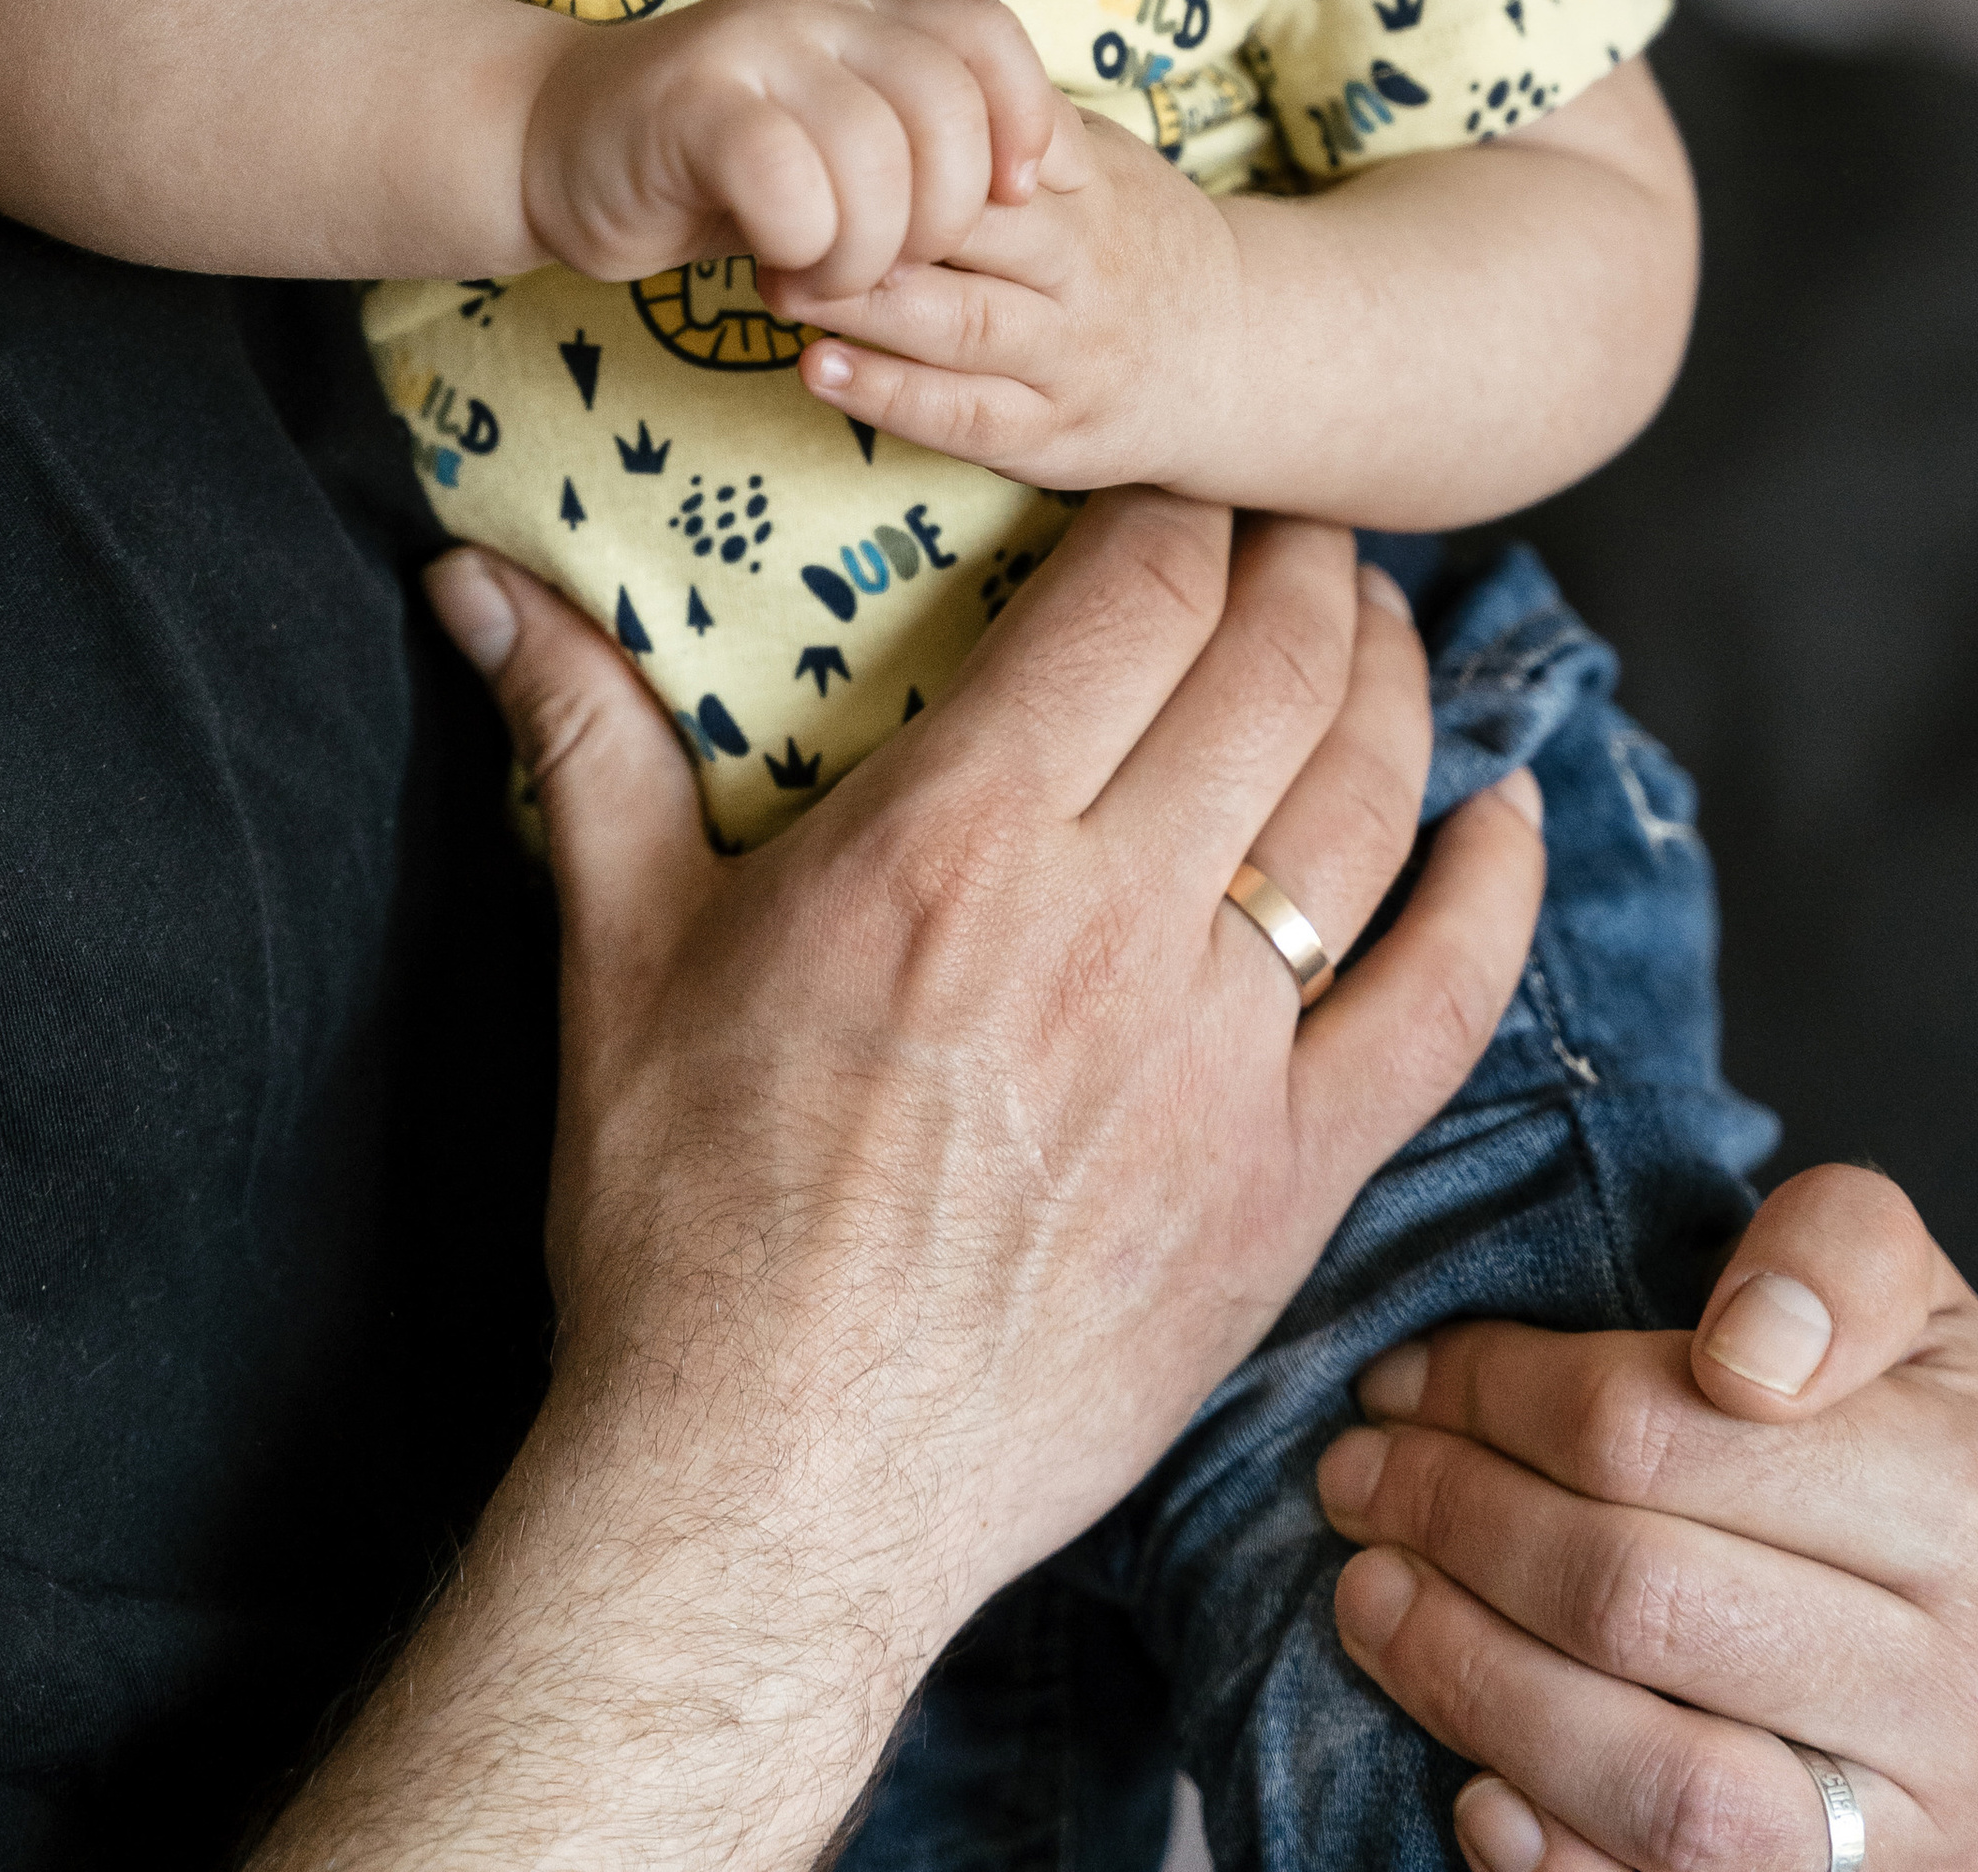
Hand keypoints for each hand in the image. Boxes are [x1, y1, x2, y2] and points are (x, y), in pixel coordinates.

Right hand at [273, 501, 1546, 1871]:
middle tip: (1294, 526)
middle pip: (1275, 668)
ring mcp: (1220, 1057)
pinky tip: (1506, 816)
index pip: (1137, 595)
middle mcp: (1109, 923)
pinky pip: (1444, 1006)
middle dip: (1303, 563)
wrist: (767, 1488)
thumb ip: (581, 737)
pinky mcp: (1286, 1185)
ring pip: (1370, 805)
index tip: (1177, 489)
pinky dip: (1494, 892)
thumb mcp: (616, 953)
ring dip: (1397, 684)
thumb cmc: (680, 1219)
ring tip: (1382, 625)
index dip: (1179, 511)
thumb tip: (471, 585)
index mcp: (954, 841)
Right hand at [520, 0, 1057, 295]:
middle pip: (947, 105)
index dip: (1025, 117)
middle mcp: (813, 15)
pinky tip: (779, 269)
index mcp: (860, 17)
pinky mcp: (689, 108)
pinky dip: (803, 248)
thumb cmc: (710, 167)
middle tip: (897, 263)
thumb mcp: (830, 141)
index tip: (1019, 197)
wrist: (551, 147)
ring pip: (874, 153)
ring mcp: (749, 52)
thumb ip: (915, 144)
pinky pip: (790, 184)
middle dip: (945, 214)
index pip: (985, 33)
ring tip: (828, 277)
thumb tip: (1037, 191)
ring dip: (868, 249)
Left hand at [765, 95, 1236, 487]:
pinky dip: (889, 398)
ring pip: (960, 327)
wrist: (1238, 352)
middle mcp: (1082, 270)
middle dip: (867, 222)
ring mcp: (1069, 357)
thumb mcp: (1101, 159)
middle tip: (777, 209)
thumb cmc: (1133, 237)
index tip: (825, 131)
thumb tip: (905, 57)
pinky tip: (819, 372)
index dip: (906, 141)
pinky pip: (967, 418)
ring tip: (778, 287)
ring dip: (863, 309)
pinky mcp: (1053, 435)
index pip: (992, 149)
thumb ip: (1018, 122)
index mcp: (1087, 189)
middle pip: (968, 234)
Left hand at [1315, 1164, 1977, 1868]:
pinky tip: (1476, 1790)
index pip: (1654, 1431)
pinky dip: (1559, 1859)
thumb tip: (1745, 1352)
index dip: (1492, 1394)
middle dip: (1453, 1524)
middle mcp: (1959, 1672)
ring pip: (1659, 1779)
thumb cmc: (1923, 1431)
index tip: (1406, 1375)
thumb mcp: (1909, 1300)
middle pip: (1633, 1598)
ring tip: (1373, 1602)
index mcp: (1961, 1488)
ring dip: (1474, 1686)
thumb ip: (1837, 1253)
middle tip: (1356, 1477)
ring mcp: (1913, 1817)